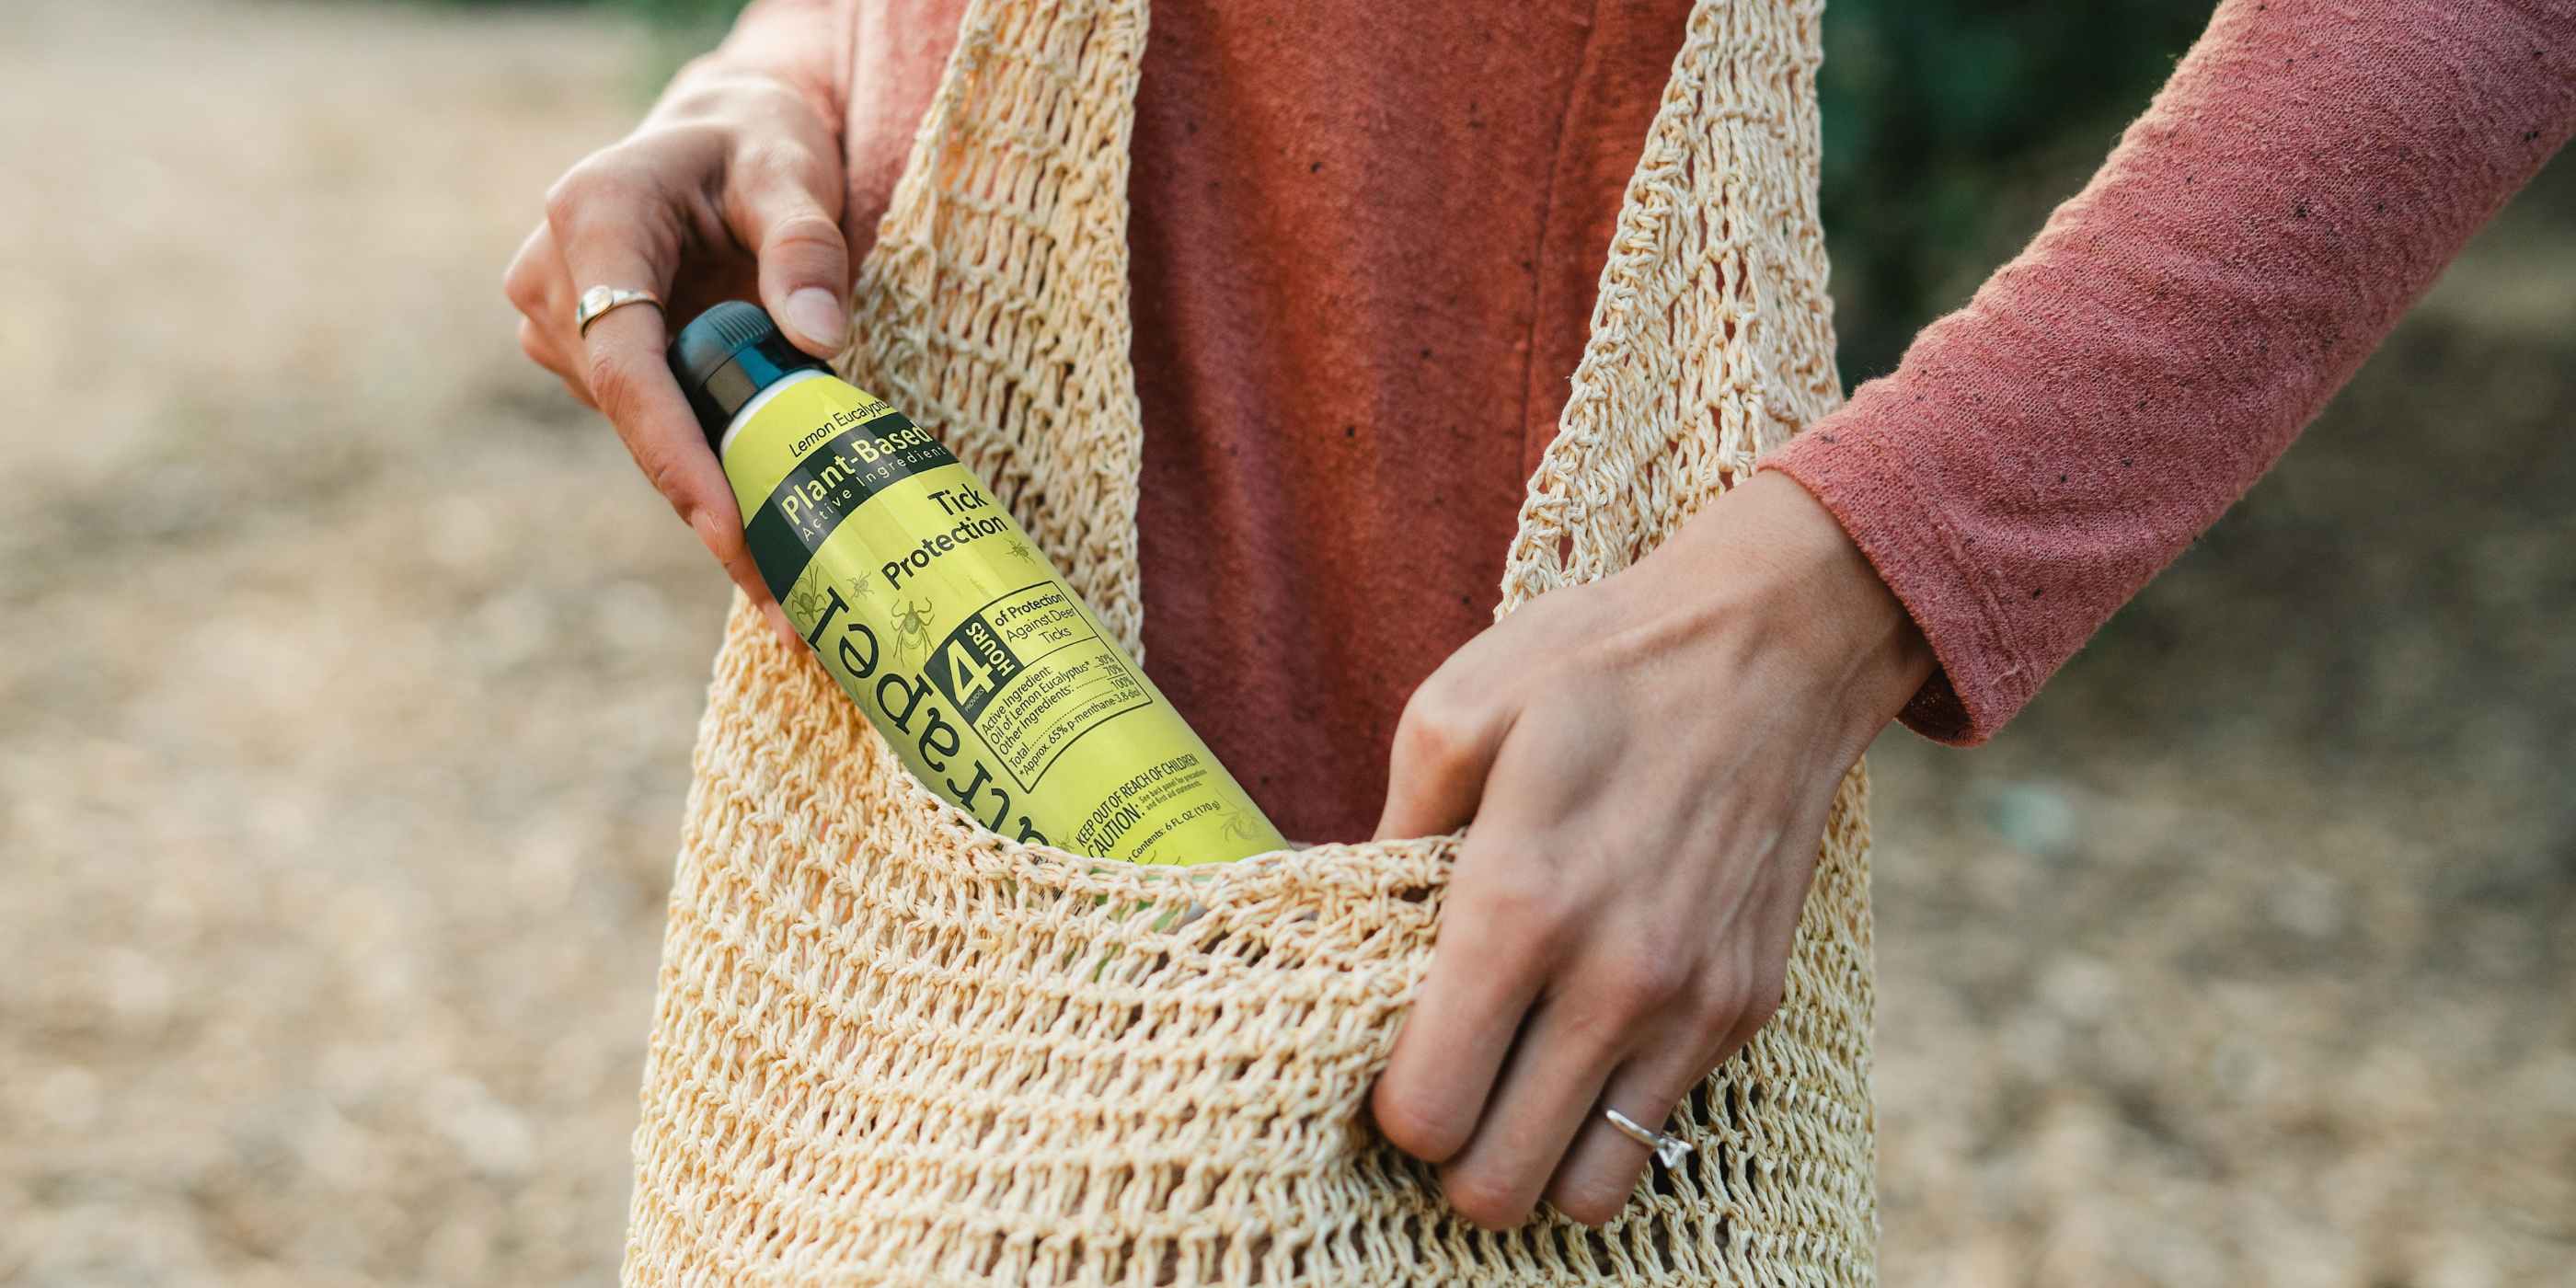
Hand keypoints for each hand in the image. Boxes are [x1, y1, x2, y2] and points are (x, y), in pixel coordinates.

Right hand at [502, 63, 851, 646]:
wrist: (720, 136)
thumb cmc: (757, 144)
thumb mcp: (794, 169)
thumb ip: (806, 246)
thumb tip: (816, 339)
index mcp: (595, 220)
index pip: (629, 366)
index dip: (677, 459)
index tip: (730, 536)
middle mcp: (553, 277)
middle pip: (637, 420)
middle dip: (712, 512)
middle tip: (790, 611)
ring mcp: (560, 323)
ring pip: (644, 435)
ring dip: (717, 502)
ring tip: (797, 585)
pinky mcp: (587, 358)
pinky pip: (653, 426)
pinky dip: (710, 472)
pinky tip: (772, 532)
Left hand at [1367, 470, 1933, 1227]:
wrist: (1773, 642)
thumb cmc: (1596, 666)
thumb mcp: (1452, 712)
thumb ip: (1385, 834)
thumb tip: (1341, 922)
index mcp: (1519, 904)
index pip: (1429, 1109)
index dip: (1390, 1108)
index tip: (1392, 1057)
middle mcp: (1613, 977)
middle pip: (1501, 1184)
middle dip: (1453, 1158)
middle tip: (1446, 1087)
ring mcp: (1691, 1003)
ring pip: (1591, 1190)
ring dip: (1536, 1157)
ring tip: (1513, 1086)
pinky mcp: (1746, 1006)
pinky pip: (1659, 1124)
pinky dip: (1610, 1111)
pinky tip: (1585, 1034)